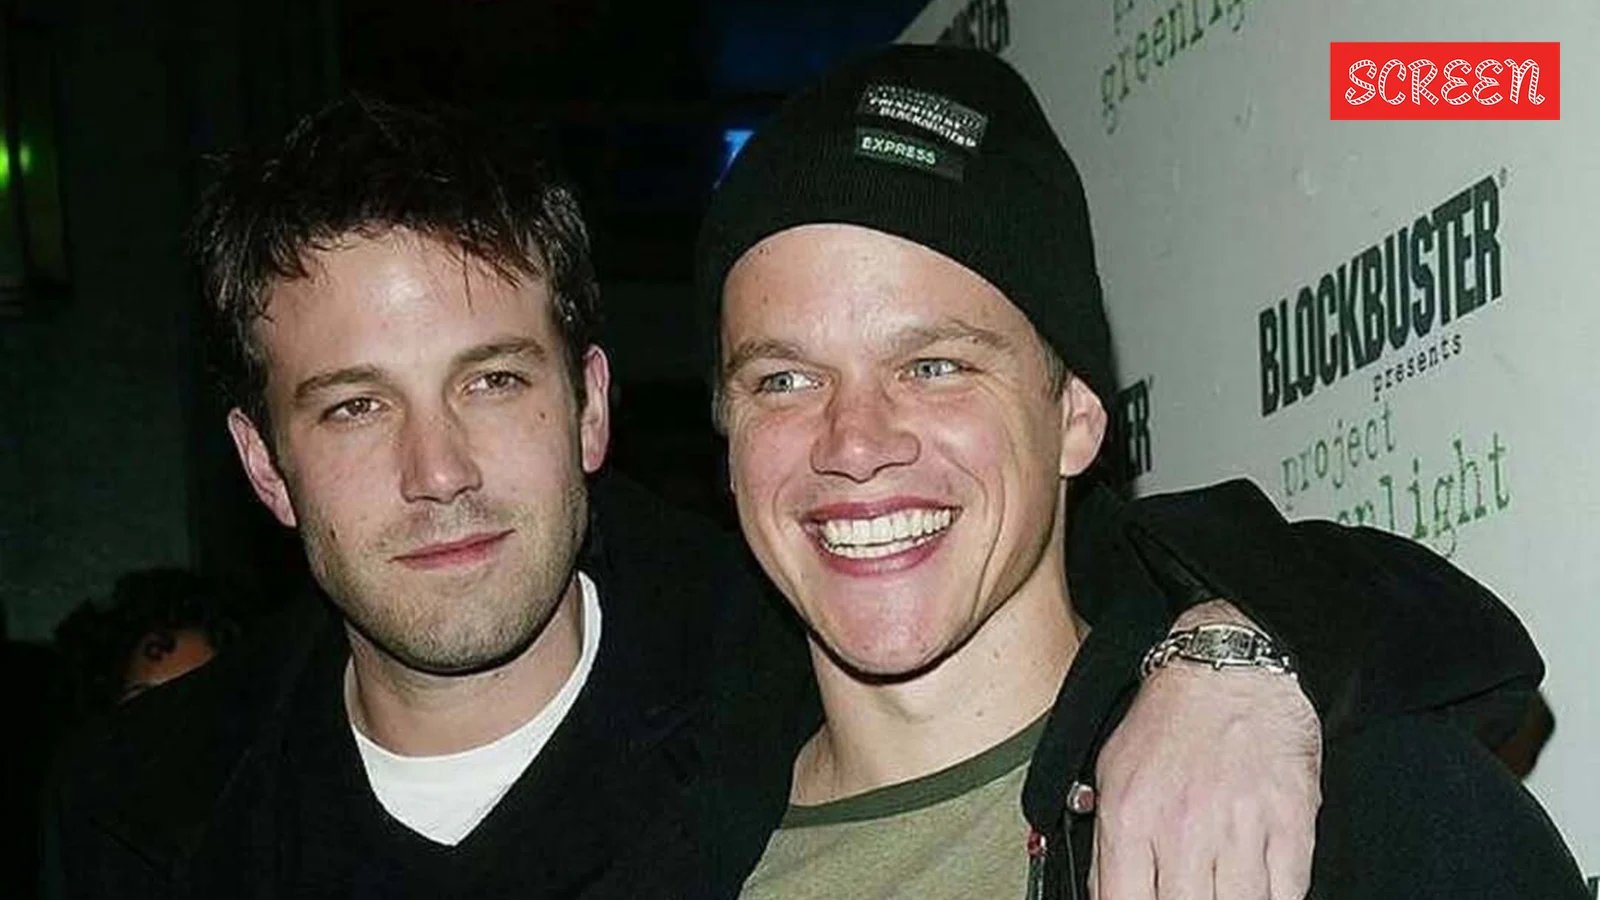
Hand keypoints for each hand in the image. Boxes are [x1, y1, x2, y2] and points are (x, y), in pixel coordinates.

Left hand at [1091, 601, 1321, 899]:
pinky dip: (1273, 898)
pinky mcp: (1291, 826)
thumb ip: (1106, 841)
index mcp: (1132, 818)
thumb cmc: (1171, 721)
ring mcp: (1240, 831)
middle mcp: (1184, 829)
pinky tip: (1259, 886)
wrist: (1232, 670)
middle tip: (1187, 890)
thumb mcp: (1112, 773)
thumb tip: (1107, 894)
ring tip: (1220, 887)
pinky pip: (1287, 895)